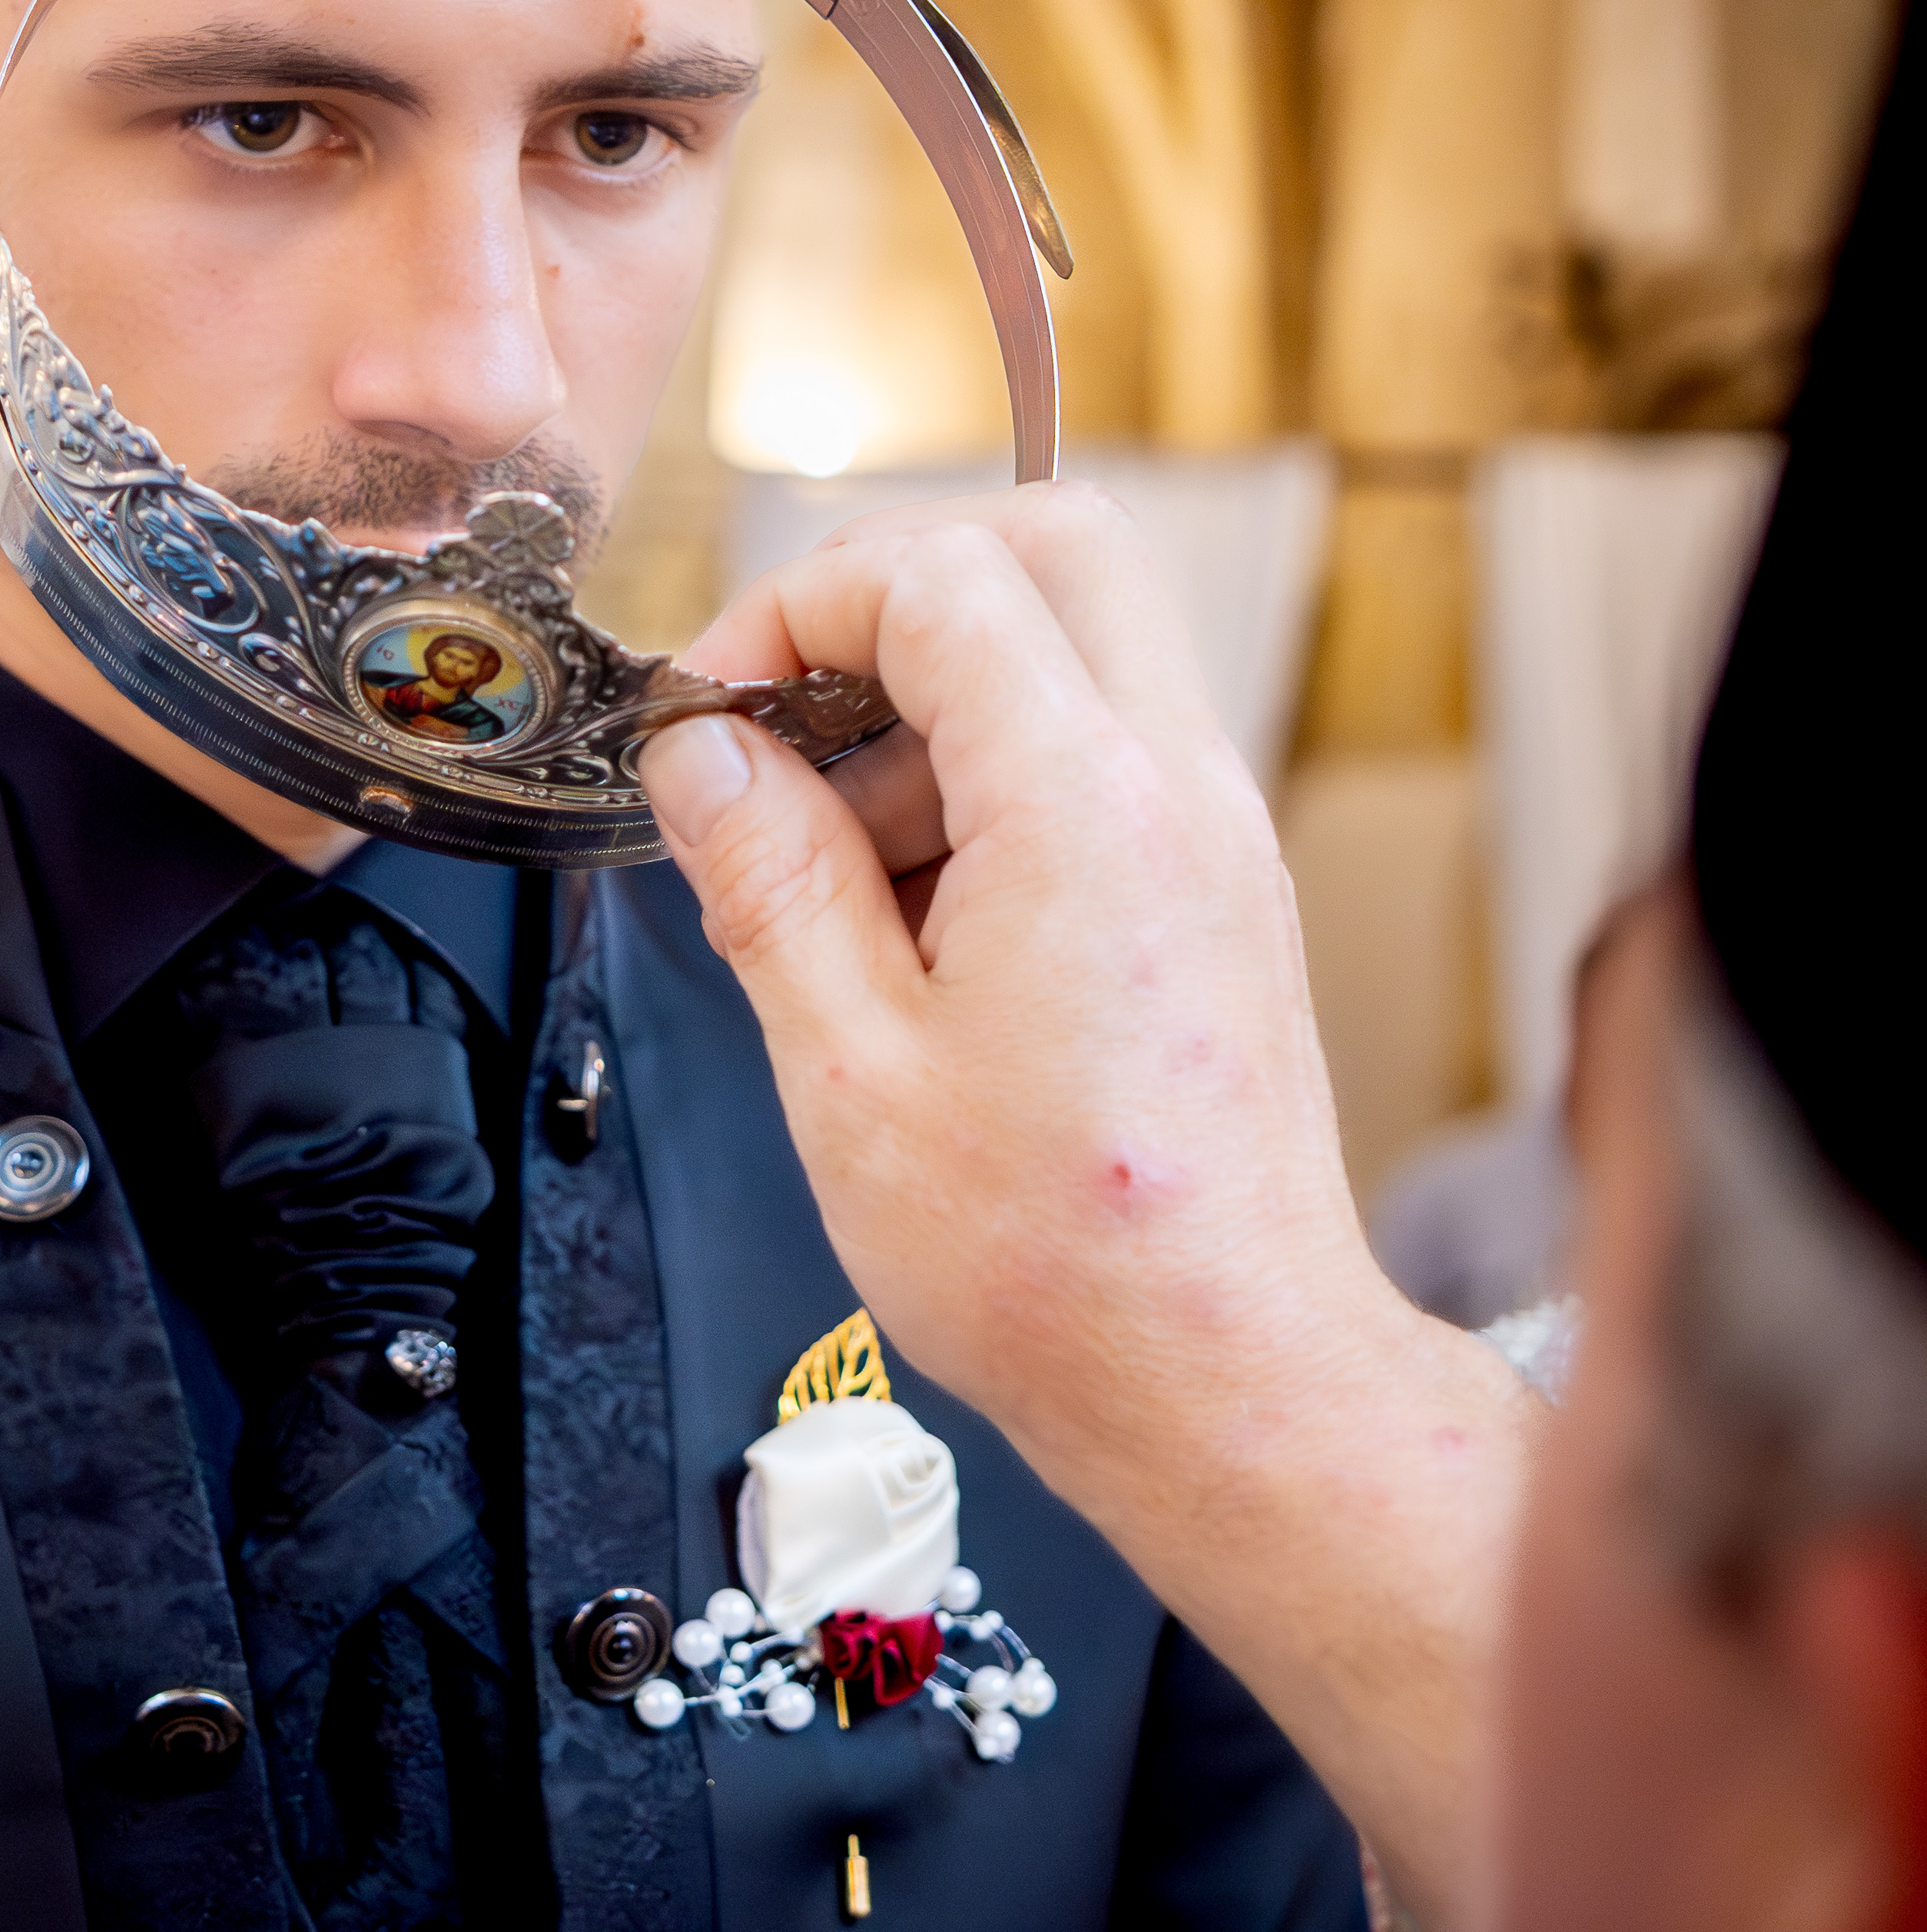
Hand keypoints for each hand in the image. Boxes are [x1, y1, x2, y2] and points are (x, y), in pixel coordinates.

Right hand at [640, 484, 1537, 1931]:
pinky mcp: (1219, 892)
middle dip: (891, 591)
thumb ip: (769, 879)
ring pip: (1080, 643)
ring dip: (938, 694)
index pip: (942, 574)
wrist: (1229, 1384)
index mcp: (1086, 808)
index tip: (713, 710)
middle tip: (783, 710)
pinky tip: (905, 915)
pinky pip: (1104, 748)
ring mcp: (1216, 835)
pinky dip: (994, 770)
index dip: (797, 605)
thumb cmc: (1056, 1266)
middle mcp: (1179, 788)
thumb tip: (703, 759)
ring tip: (826, 858)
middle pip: (1051, 547)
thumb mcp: (851, 1070)